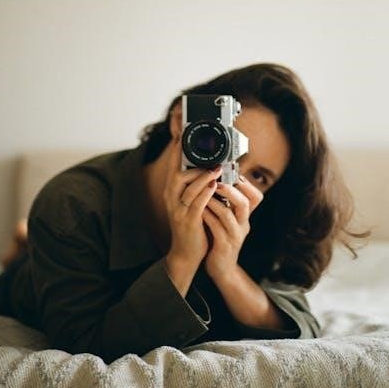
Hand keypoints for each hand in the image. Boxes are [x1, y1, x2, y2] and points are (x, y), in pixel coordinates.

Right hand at [163, 136, 222, 269]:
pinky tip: (214, 186)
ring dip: (202, 177)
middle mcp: (172, 198)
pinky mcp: (188, 221)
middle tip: (206, 152)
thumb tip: (208, 165)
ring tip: (216, 168)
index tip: (184, 135)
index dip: (177, 151)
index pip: (173, 167)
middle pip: (176, 175)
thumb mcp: (191, 201)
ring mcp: (178, 210)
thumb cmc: (193, 223)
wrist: (187, 252)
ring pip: (187, 189)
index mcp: (172, 191)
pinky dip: (205, 194)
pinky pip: (196, 205)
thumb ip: (196, 185)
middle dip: (190, 162)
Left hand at [202, 175, 263, 279]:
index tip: (233, 173)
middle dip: (230, 190)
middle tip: (217, 182)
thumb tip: (220, 178)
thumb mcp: (228, 219)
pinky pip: (216, 228)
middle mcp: (243, 224)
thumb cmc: (221, 237)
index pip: (256, 197)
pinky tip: (199, 210)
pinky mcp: (224, 246)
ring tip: (204, 194)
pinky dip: (208, 217)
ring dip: (215, 202)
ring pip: (228, 215)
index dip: (246, 184)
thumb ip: (227, 202)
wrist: (221, 267)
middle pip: (244, 203)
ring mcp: (235, 236)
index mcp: (245, 216)